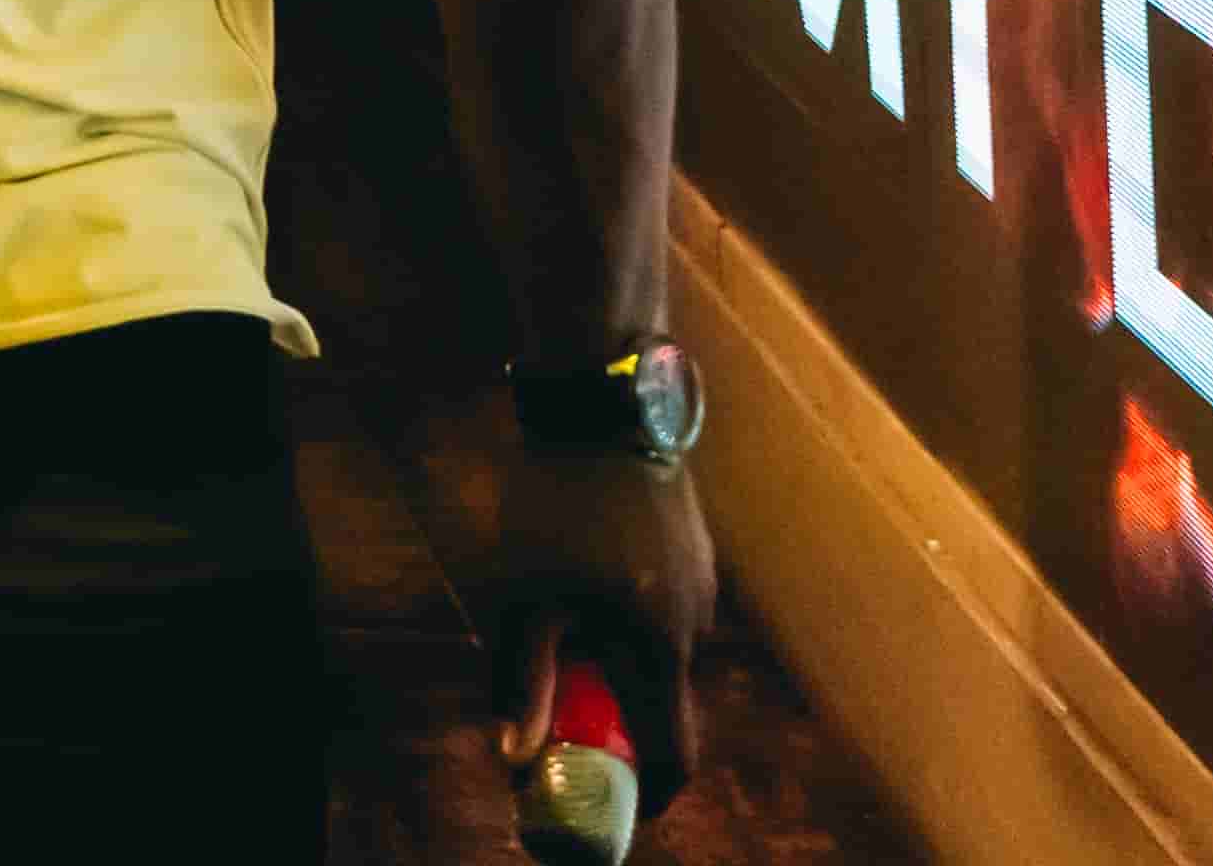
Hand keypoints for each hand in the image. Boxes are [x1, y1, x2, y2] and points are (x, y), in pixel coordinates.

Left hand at [484, 447, 713, 820]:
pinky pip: (658, 610)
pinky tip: (580, 579)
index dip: (650, 793)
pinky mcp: (690, 550)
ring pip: (656, 651)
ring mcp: (699, 583)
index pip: (676, 752)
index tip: (619, 808)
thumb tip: (513, 754)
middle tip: (561, 714)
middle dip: (614, 721)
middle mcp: (695, 623)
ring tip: (557, 624)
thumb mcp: (526, 596)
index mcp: (662, 647)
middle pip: (661, 703)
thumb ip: (524, 679)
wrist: (602, 404)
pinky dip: (624, 621)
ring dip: (614, 662)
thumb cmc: (559, 505)